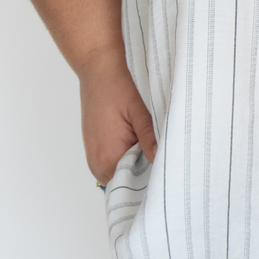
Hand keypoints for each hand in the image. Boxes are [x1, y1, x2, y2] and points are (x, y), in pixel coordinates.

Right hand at [78, 55, 156, 183]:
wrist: (98, 72)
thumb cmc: (116, 89)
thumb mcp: (139, 113)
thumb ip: (149, 139)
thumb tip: (160, 161)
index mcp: (108, 157)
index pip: (132, 185)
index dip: (150, 180)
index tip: (165, 172)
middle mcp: (97, 164)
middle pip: (126, 182)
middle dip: (144, 174)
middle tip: (162, 158)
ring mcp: (93, 157)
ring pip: (120, 173)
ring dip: (135, 165)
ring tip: (149, 148)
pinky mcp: (94, 149)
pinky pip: (112, 164)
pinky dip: (126, 158)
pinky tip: (137, 143)